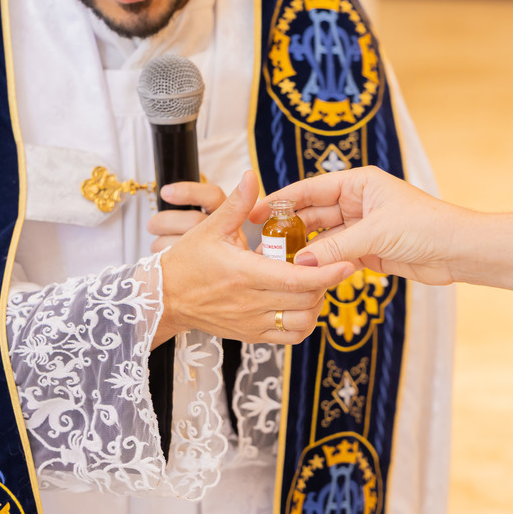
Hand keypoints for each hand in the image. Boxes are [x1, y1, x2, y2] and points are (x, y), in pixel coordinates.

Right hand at [156, 171, 356, 346]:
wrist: (165, 298)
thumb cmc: (186, 262)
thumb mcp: (210, 228)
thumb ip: (236, 203)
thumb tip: (251, 175)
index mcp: (245, 273)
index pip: (297, 279)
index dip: (327, 273)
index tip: (346, 264)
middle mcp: (251, 302)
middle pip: (306, 300)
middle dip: (326, 284)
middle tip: (332, 265)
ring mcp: (252, 323)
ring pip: (302, 323)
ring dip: (316, 305)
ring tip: (315, 285)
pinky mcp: (251, 336)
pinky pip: (290, 338)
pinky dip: (304, 323)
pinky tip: (301, 304)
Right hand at [248, 167, 464, 285]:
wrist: (459, 250)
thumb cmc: (426, 227)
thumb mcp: (376, 234)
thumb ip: (336, 248)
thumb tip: (302, 262)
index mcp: (358, 183)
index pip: (310, 189)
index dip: (281, 200)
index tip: (256, 211)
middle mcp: (357, 202)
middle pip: (313, 214)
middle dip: (289, 229)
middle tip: (263, 246)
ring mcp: (361, 227)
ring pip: (323, 239)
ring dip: (305, 251)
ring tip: (279, 264)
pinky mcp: (368, 251)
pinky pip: (336, 256)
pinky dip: (322, 265)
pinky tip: (305, 274)